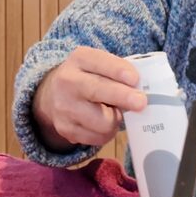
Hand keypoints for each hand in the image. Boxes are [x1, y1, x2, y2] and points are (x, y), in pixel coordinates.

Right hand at [30, 47, 147, 150]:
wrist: (52, 96)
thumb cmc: (88, 78)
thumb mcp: (98, 65)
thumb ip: (118, 72)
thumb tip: (143, 90)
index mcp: (80, 59)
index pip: (99, 62)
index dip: (118, 71)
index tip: (135, 79)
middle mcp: (67, 81)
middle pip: (98, 90)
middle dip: (123, 97)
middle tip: (141, 103)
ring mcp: (64, 107)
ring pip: (103, 121)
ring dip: (116, 119)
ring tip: (113, 112)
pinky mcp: (66, 129)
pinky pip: (98, 138)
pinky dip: (107, 132)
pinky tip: (102, 123)